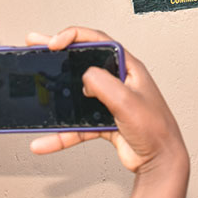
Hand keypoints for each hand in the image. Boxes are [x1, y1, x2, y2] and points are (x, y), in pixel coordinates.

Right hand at [25, 28, 188, 197]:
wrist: (160, 161)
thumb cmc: (156, 130)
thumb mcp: (128, 101)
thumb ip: (105, 84)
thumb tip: (85, 75)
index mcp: (128, 68)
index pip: (99, 42)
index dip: (75, 37)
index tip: (55, 42)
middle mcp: (119, 81)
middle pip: (83, 62)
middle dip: (58, 55)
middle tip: (38, 45)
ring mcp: (110, 101)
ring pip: (76, 94)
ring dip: (56, 94)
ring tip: (36, 84)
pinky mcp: (104, 121)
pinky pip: (77, 124)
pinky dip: (61, 134)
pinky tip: (45, 141)